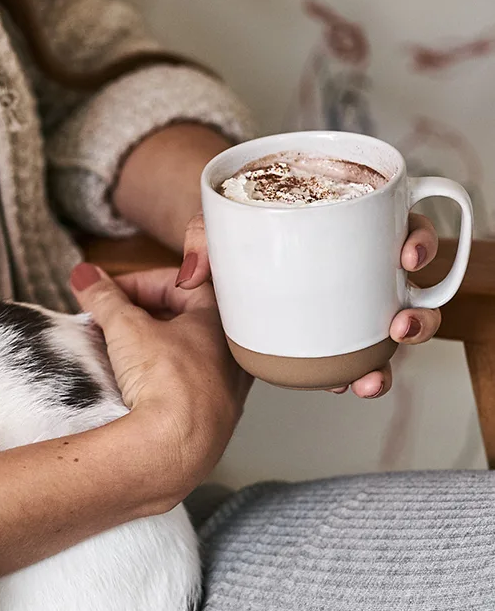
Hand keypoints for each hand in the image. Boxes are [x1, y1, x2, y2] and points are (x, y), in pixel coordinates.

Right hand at [70, 263, 250, 504]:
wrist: (174, 448)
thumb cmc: (166, 383)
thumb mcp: (125, 328)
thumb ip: (104, 297)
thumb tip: (86, 277)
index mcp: (219, 320)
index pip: (180, 282)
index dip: (140, 282)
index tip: (110, 292)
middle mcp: (230, 353)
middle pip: (183, 318)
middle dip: (142, 314)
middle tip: (109, 319)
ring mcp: (224, 389)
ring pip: (184, 354)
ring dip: (150, 347)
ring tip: (117, 351)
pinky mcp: (211, 420)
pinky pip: (184, 387)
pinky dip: (160, 379)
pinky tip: (135, 386)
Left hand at [177, 212, 441, 397]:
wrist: (222, 260)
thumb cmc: (233, 232)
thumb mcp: (217, 223)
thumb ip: (202, 234)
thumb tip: (191, 273)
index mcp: (352, 230)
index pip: (404, 228)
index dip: (419, 242)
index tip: (407, 256)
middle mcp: (361, 271)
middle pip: (412, 293)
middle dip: (419, 316)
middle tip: (399, 324)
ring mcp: (351, 308)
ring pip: (393, 335)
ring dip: (391, 360)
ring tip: (372, 375)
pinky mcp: (331, 339)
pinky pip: (356, 359)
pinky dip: (355, 375)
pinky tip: (343, 386)